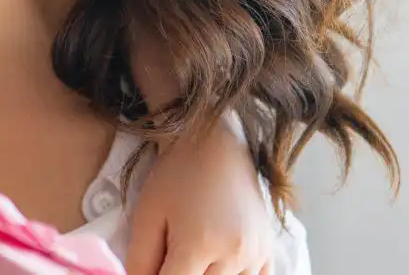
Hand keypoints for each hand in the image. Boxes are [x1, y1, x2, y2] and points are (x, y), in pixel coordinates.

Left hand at [125, 120, 275, 274]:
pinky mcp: (268, 251)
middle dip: (181, 273)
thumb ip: (140, 260)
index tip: (155, 266)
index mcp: (199, 244)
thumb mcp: (146, 216)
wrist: (214, 146)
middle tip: (172, 256)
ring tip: (194, 256)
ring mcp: (255, 254)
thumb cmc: (175, 177)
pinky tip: (218, 265)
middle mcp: (233, 254)